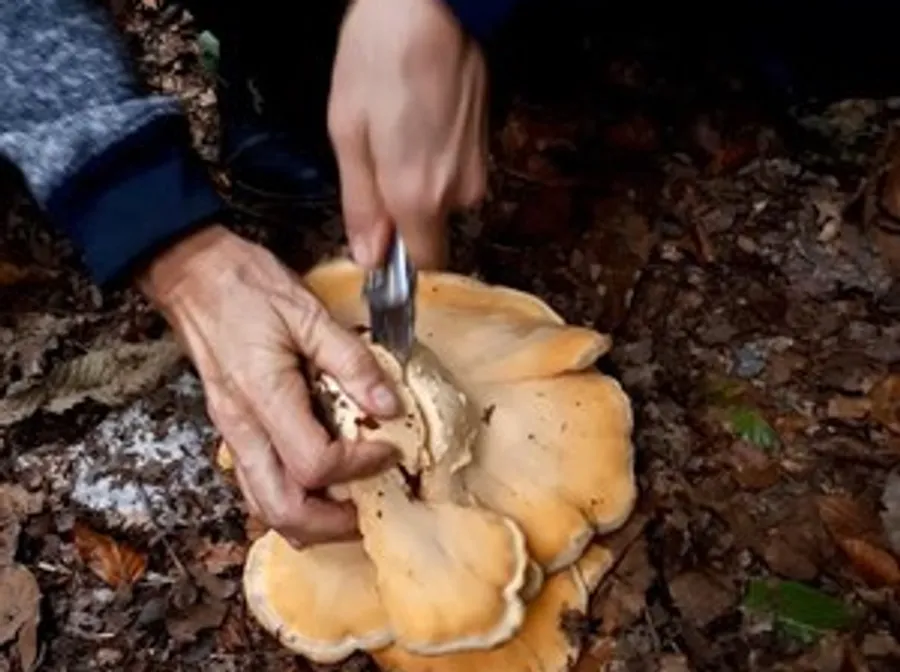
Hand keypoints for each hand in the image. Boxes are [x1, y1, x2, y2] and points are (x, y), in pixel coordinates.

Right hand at [137, 225, 399, 547]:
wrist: (191, 274)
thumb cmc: (243, 287)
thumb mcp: (307, 313)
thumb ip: (351, 361)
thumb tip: (388, 404)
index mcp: (263, 397)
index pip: (314, 464)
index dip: (359, 466)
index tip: (388, 449)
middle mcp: (242, 427)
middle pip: (281, 510)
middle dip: (330, 524)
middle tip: (370, 510)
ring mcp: (232, 432)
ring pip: (263, 506)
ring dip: (308, 521)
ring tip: (347, 507)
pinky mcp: (232, 429)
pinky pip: (257, 484)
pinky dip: (290, 499)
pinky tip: (318, 485)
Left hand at [328, 0, 487, 269]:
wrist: (433, 6)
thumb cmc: (380, 60)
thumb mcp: (348, 133)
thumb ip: (360, 205)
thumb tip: (369, 258)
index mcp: (417, 197)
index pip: (422, 265)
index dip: (398, 260)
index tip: (378, 242)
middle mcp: (457, 193)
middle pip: (429, 229)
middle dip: (402, 210)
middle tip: (376, 159)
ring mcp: (477, 168)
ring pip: (442, 199)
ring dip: (417, 180)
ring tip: (397, 130)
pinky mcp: (486, 145)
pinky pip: (455, 171)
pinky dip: (435, 158)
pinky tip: (418, 118)